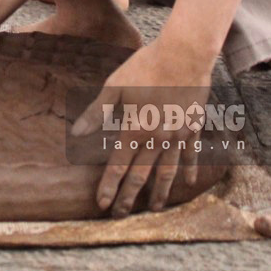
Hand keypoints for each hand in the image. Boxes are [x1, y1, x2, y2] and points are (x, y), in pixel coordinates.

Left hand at [71, 39, 212, 214]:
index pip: (117, 165)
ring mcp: (177, 135)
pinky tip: (186, 184)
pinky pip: (190, 155)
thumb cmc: (145, 66)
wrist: (184, 55)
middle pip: (141, 175)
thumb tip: (77, 132)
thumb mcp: (115, 86)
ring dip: (159, 192)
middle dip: (129, 197)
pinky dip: (188, 170)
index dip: (109, 186)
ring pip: (167, 171)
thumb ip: (97, 112)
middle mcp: (156, 138)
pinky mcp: (192, 128)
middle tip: (121, 216)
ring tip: (154, 209)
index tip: (102, 204)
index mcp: (134, 129)